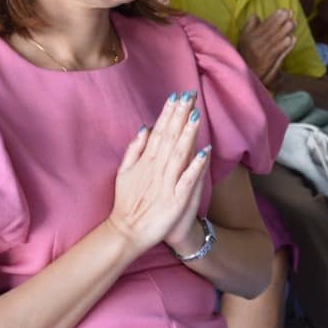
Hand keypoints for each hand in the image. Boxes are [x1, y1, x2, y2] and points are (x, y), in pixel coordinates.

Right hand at [106, 92, 211, 257]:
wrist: (127, 232)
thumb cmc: (127, 203)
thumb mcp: (124, 172)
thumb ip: (134, 150)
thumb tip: (144, 128)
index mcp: (146, 161)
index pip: (159, 131)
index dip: (168, 113)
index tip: (177, 95)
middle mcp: (156, 169)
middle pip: (170, 138)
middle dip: (180, 115)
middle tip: (190, 95)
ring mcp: (166, 184)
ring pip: (179, 154)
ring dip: (187, 134)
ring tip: (196, 115)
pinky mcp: (174, 200)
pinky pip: (186, 180)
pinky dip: (194, 167)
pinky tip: (203, 152)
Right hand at [237, 9, 297, 86]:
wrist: (245, 73)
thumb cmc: (245, 54)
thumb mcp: (243, 40)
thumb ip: (249, 27)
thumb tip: (256, 15)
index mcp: (249, 37)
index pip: (263, 25)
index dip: (273, 17)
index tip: (282, 10)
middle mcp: (255, 44)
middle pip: (270, 31)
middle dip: (280, 21)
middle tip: (290, 12)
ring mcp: (261, 53)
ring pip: (275, 40)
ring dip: (284, 31)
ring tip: (292, 23)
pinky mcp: (267, 62)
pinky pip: (277, 52)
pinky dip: (284, 45)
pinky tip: (291, 39)